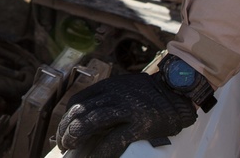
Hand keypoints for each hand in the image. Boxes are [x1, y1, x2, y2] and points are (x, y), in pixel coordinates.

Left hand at [56, 73, 197, 157]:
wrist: (176, 93)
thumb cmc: (150, 94)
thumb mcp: (124, 88)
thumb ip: (108, 97)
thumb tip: (90, 116)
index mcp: (108, 87)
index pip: (79, 102)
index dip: (66, 118)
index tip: (63, 129)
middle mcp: (113, 96)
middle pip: (80, 112)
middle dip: (66, 129)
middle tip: (63, 144)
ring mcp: (125, 109)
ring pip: (91, 123)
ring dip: (76, 137)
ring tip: (70, 149)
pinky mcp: (139, 124)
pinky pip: (113, 140)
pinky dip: (100, 151)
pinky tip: (93, 157)